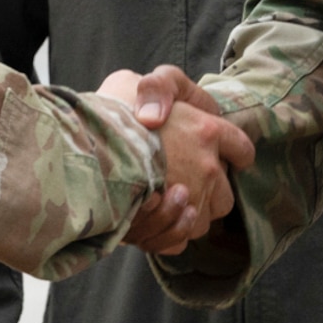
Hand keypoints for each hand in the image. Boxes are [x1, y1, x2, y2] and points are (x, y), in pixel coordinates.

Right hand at [99, 66, 254, 254]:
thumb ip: (160, 88)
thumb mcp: (140, 82)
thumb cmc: (111, 110)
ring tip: (159, 199)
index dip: (232, 154)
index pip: (241, 150)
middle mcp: (208, 167)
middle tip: (178, 179)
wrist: (82, 142)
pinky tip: (150, 218)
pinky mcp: (169, 225)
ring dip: (185, 215)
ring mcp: (192, 198)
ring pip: (202, 221)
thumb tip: (159, 117)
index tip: (215, 155)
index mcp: (207, 130)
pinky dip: (167, 234)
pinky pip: (179, 239)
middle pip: (225, 196)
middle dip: (206, 193)